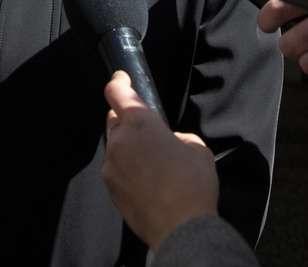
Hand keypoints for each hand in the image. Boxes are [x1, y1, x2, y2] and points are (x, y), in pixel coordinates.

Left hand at [101, 70, 217, 251]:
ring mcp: (112, 166)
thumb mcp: (197, 148)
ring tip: (156, 167)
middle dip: (128, 122)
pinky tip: (149, 184)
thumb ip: (177, 136)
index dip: (119, 82)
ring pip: (116, 147)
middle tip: (150, 136)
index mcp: (140, 123)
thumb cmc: (192, 186)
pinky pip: (116, 170)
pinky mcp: (111, 188)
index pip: (118, 93)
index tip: (121, 79)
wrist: (181, 228)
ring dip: (129, 150)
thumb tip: (170, 143)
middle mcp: (120, 140)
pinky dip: (128, 171)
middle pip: (115, 121)